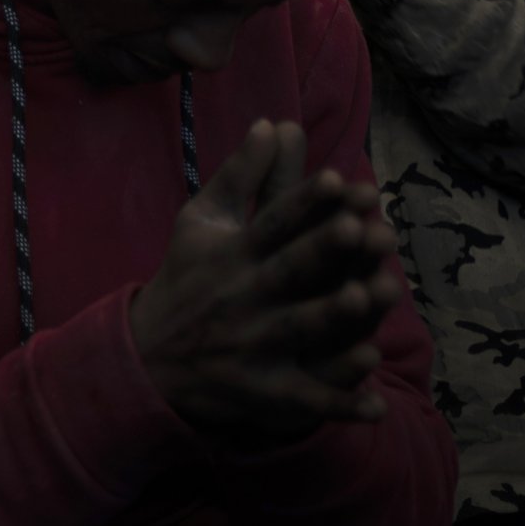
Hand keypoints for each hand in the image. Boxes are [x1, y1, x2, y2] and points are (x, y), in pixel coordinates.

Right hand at [130, 121, 407, 445]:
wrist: (147, 356)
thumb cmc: (188, 277)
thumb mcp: (201, 221)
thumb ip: (240, 174)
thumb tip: (273, 122)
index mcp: (232, 252)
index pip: (272, 222)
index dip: (304, 202)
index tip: (336, 179)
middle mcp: (243, 295)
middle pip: (289, 270)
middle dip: (323, 250)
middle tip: (361, 229)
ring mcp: (252, 345)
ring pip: (300, 330)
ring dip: (335, 316)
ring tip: (373, 297)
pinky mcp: (263, 391)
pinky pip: (305, 399)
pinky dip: (339, 403)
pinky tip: (376, 402)